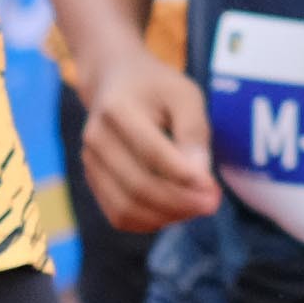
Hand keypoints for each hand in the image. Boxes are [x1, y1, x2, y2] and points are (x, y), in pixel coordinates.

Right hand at [81, 53, 219, 233]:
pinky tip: (176, 211)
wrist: (116, 81)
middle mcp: (96, 139)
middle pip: (137, 186)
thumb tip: (199, 177)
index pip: (152, 153)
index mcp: (118, 109)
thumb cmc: (157, 87)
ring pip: (126, 208)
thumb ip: (193, 132)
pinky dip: (150, 221)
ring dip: (167, 216)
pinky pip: (119, 215)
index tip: (213, 188)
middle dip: (180, 202)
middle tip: (212, 203)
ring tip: (198, 207)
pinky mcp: (93, 180)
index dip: (184, 177)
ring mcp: (90, 162)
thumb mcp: (185, 95)